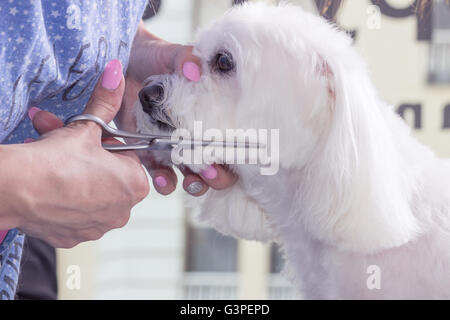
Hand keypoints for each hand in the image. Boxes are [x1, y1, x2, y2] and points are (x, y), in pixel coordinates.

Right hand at [15, 60, 148, 247]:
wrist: (17, 189)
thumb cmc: (56, 161)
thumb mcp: (86, 127)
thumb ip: (105, 102)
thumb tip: (116, 73)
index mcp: (135, 185)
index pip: (128, 159)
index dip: (106, 145)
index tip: (89, 139)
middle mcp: (122, 211)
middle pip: (107, 176)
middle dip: (86, 156)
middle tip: (66, 143)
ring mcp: (97, 227)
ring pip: (88, 192)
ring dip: (73, 174)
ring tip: (50, 158)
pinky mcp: (73, 237)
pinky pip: (72, 212)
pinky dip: (62, 197)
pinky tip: (47, 184)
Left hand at [117, 24, 237, 195]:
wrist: (124, 63)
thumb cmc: (155, 57)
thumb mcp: (173, 54)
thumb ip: (185, 58)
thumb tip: (194, 71)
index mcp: (211, 115)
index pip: (233, 140)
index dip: (238, 153)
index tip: (235, 155)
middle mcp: (196, 136)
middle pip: (217, 166)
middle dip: (219, 176)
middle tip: (212, 171)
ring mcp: (174, 148)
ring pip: (192, 176)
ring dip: (195, 184)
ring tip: (191, 181)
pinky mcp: (150, 153)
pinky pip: (160, 174)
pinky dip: (164, 182)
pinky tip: (162, 179)